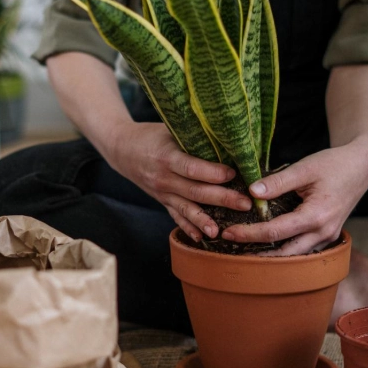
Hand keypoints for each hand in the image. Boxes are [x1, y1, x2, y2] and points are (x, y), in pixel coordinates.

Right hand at [104, 122, 252, 241]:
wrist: (122, 149)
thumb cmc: (151, 135)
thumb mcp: (169, 129)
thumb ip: (193, 136)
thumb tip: (226, 137)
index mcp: (166, 157)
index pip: (191, 168)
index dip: (213, 173)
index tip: (234, 174)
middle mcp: (163, 178)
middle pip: (195, 191)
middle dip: (222, 198)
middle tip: (245, 204)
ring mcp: (161, 192)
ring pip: (186, 208)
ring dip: (204, 220)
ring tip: (221, 231)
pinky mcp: (162, 201)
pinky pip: (175, 216)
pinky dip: (188, 228)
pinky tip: (201, 238)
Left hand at [222, 136, 367, 254]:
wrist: (361, 165)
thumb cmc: (334, 164)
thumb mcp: (305, 168)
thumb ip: (278, 182)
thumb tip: (251, 192)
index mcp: (317, 216)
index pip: (276, 232)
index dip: (250, 234)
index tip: (228, 233)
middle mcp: (324, 232)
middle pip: (285, 252)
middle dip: (257, 252)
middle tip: (231, 247)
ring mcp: (328, 236)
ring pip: (295, 255)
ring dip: (271, 255)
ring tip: (245, 250)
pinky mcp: (328, 235)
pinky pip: (304, 249)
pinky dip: (285, 249)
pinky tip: (267, 244)